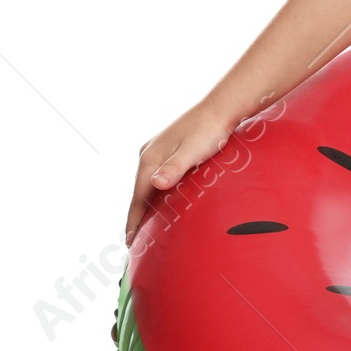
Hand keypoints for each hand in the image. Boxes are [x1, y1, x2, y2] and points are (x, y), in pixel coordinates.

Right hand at [125, 103, 236, 245]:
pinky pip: (154, 177)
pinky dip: (152, 193)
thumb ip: (174, 169)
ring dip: (143, 205)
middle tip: (133, 242)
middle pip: (138, 193)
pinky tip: (157, 200)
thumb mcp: (192, 152)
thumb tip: (155, 184)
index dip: (134, 221)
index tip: (130, 242)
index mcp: (150, 159)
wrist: (220, 109)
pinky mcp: (166, 149)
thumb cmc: (209, 132)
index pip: (138, 198)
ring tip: (142, 226)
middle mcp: (148, 154)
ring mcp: (156, 151)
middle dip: (136, 217)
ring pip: (145, 185)